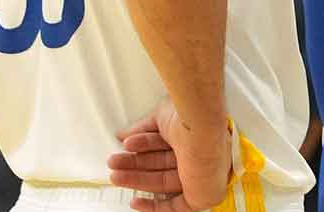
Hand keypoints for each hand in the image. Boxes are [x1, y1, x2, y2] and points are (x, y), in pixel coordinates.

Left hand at [108, 98, 232, 211]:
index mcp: (204, 172)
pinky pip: (148, 127)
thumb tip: (171, 208)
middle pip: (158, 169)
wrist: (201, 128)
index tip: (136, 201)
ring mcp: (182, 137)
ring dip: (132, 157)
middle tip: (116, 177)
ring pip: (151, 150)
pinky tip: (125, 140)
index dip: (154, 198)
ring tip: (115, 160)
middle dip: (135, 176)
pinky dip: (134, 134)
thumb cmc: (207, 160)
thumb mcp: (204, 198)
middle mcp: (194, 155)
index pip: (175, 187)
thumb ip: (186, 205)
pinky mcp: (169, 119)